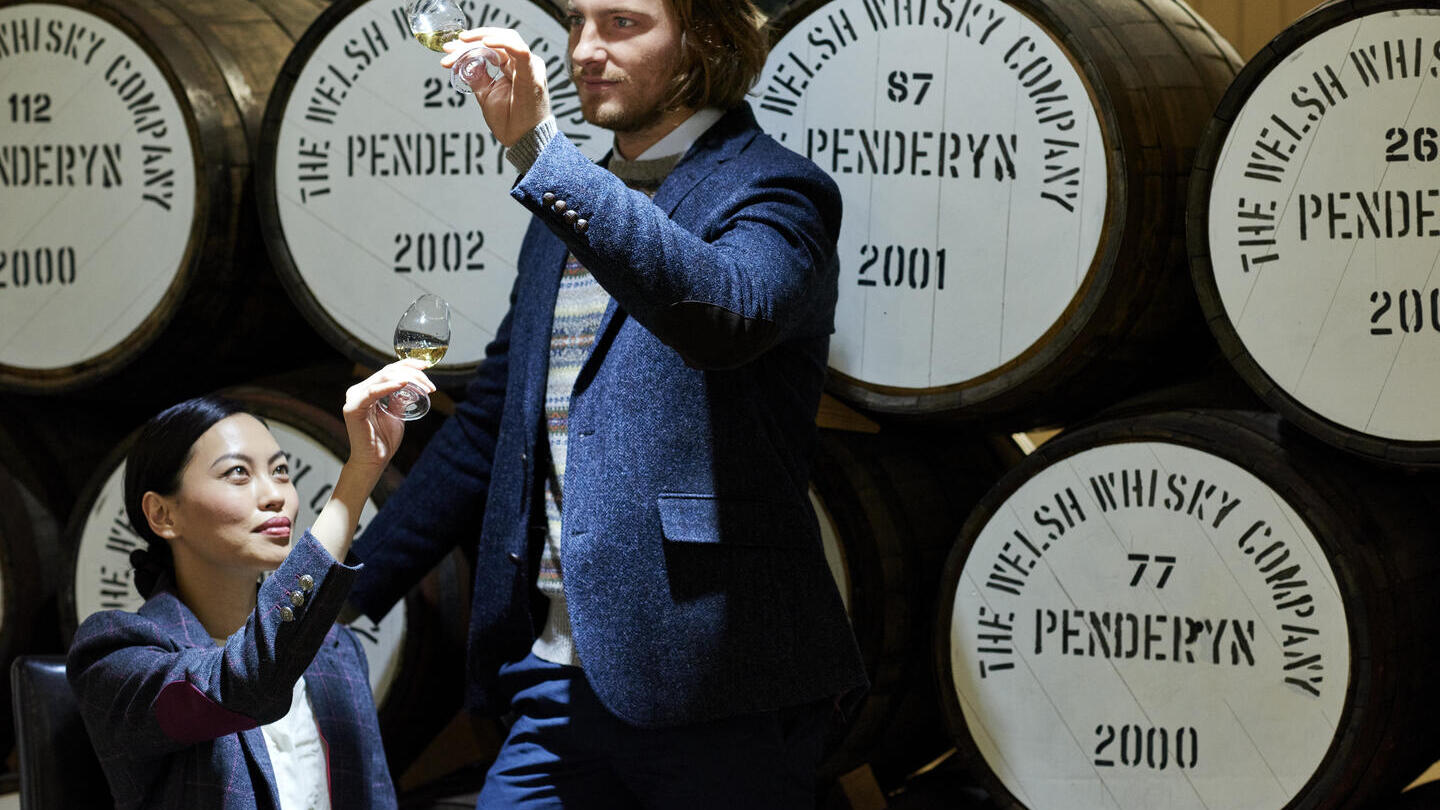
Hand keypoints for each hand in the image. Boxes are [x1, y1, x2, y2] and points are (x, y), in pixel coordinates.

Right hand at [342, 359, 434, 471]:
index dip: (407, 364)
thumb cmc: (384, 439)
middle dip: (413, 374)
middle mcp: (358, 391)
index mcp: (367, 390)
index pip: (388, 370)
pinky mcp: (352, 408)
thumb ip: (400, 398)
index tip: (426, 365)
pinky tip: (403, 383)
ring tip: (425, 387)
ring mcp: (354, 398)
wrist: (374, 461)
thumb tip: (412, 385)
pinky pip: (372, 392)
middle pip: (388, 372)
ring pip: (384, 378)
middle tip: (431, 385)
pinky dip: (388, 386)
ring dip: (408, 379)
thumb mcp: (396, 413)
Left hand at [442, 27, 550, 146]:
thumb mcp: (486, 94)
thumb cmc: (510, 122)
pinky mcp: (532, 73)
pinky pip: (519, 51)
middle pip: (496, 40)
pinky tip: (486, 43)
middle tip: (449, 47)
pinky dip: (502, 43)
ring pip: (506, 39)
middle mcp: (523, 63)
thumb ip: (477, 76)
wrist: (523, 141)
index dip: (469, 46)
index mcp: (514, 68)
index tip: (448, 51)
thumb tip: (462, 62)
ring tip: (463, 43)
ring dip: (481, 39)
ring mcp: (529, 66)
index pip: (491, 48)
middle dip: (471, 41)